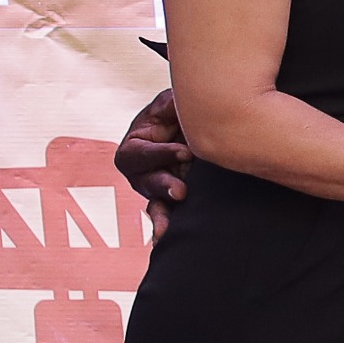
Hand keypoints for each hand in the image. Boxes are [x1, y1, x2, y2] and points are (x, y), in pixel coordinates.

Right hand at [116, 88, 192, 237]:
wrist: (208, 126)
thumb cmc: (183, 111)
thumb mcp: (174, 103)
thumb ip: (171, 106)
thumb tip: (176, 110)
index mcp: (136, 143)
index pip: (138, 153)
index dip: (159, 154)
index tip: (186, 152)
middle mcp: (142, 169)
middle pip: (143, 182)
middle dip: (161, 185)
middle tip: (181, 190)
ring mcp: (157, 187)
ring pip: (154, 202)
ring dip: (162, 213)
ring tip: (172, 223)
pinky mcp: (173, 199)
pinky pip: (165, 215)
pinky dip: (165, 227)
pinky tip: (165, 239)